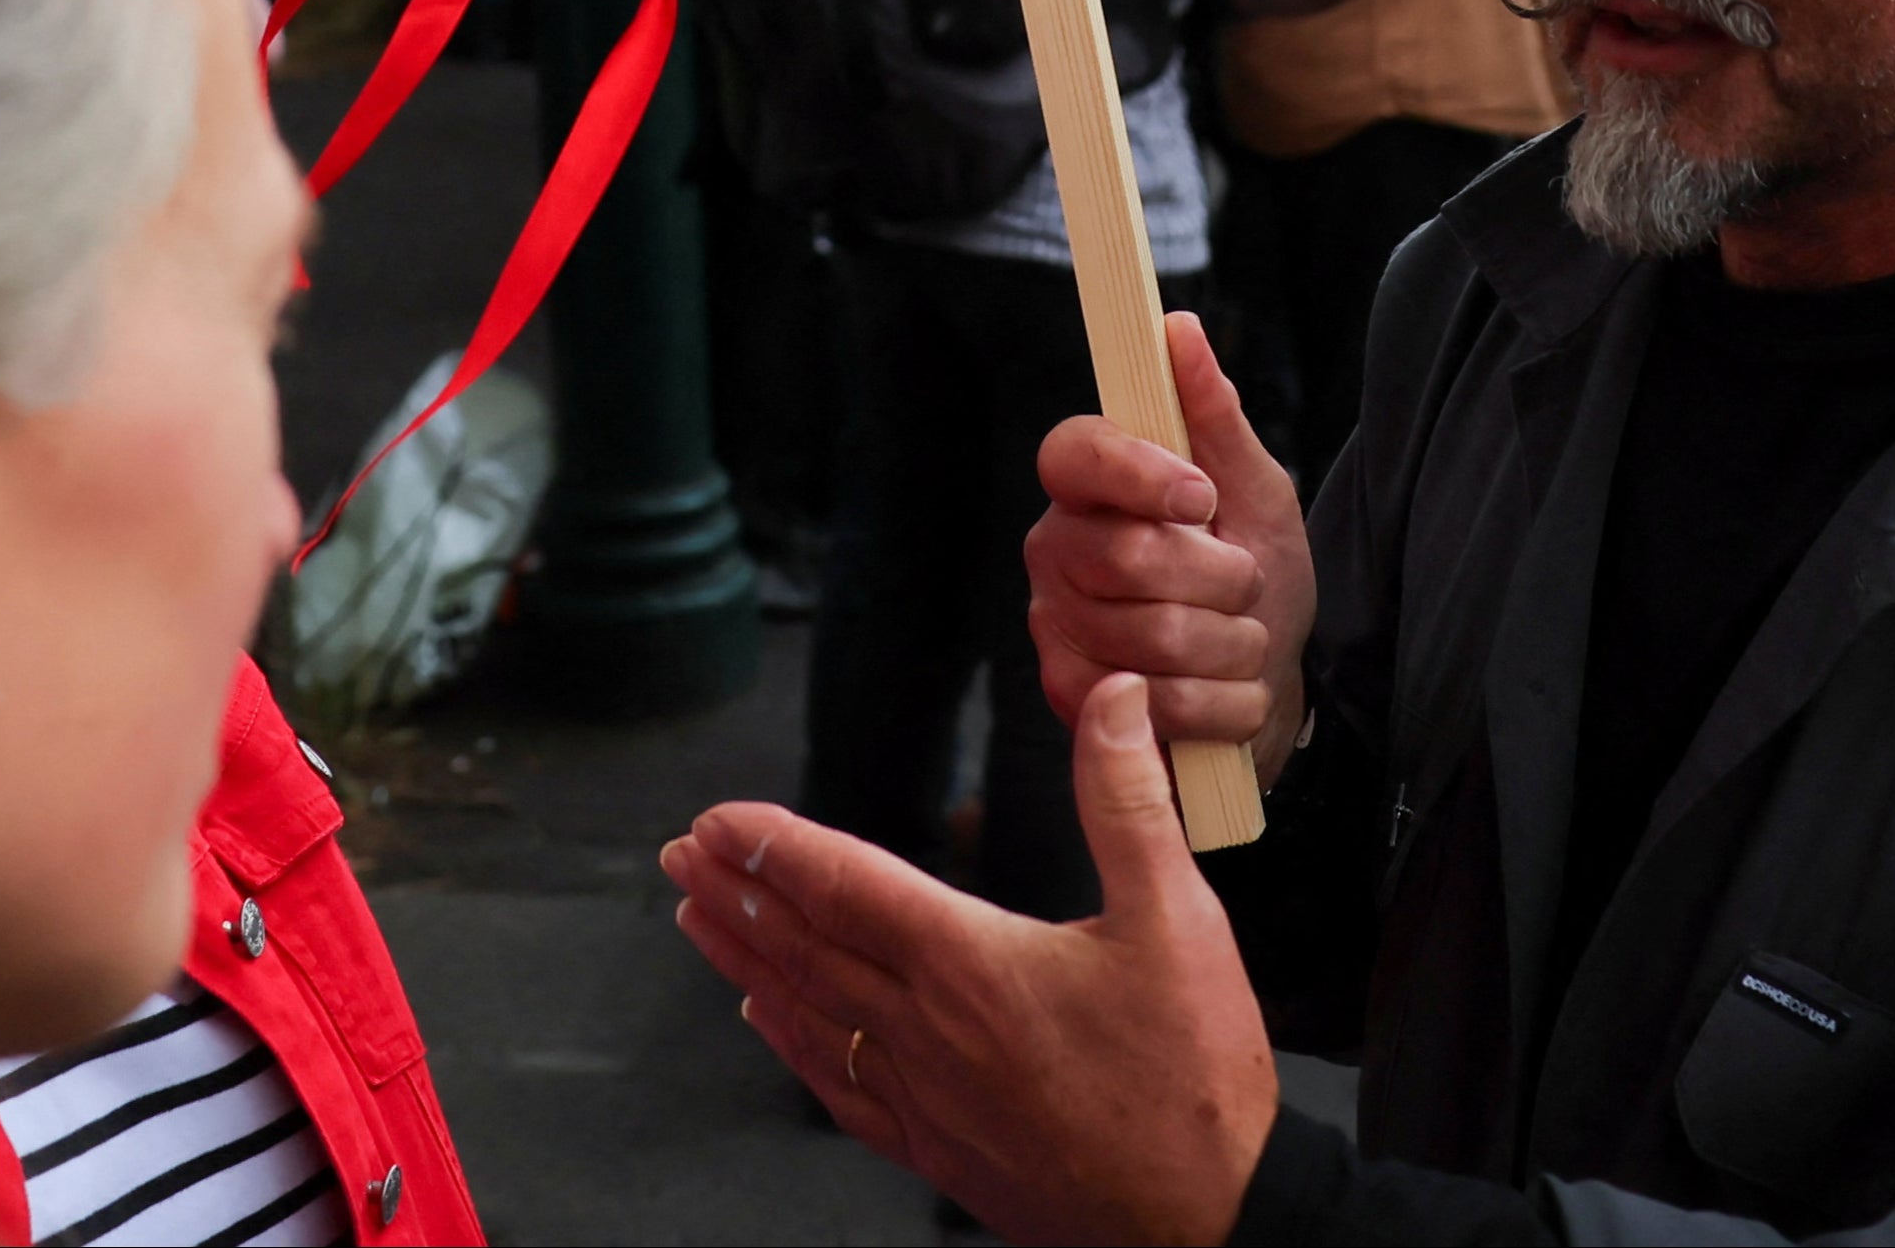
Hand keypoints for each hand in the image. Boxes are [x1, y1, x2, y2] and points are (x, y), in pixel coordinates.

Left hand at [663, 675, 1277, 1244]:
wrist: (1212, 1224)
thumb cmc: (1195, 1084)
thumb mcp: (1178, 919)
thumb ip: (1128, 799)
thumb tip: (1111, 700)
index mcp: (972, 965)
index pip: (847, 886)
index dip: (775, 847)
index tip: (721, 819)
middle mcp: (930, 1032)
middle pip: (807, 948)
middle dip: (737, 893)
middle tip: (682, 855)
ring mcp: (928, 1098)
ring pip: (809, 1015)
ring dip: (747, 961)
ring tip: (696, 919)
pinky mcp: (940, 1152)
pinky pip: (842, 1089)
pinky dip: (792, 1046)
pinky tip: (765, 1022)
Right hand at [1027, 314, 1315, 783]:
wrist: (1262, 681)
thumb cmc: (1253, 572)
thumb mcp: (1254, 489)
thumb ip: (1213, 413)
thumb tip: (1179, 328)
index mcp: (1089, 484)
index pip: (1071, 453)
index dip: (1137, 473)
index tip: (1202, 497)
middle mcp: (1055, 547)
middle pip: (1129, 557)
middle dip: (1221, 579)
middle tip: (1245, 583)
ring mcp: (1056, 625)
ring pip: (1155, 636)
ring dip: (1232, 644)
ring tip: (1241, 639)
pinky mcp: (1071, 696)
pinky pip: (1160, 701)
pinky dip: (1221, 701)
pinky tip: (1225, 688)